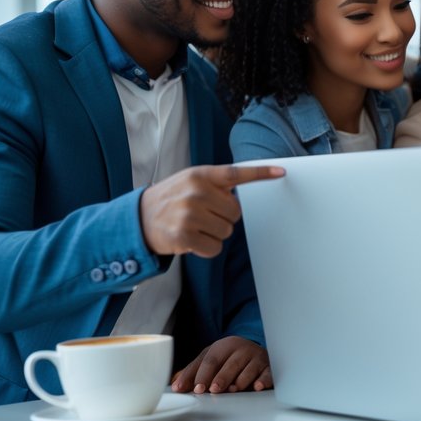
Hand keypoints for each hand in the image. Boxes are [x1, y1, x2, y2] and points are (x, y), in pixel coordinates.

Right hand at [139, 165, 284, 257]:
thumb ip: (217, 182)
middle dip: (224, 217)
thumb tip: (248, 184)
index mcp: (200, 175)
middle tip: (204, 215)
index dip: (261, 173)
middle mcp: (195, 192)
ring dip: (215, 233)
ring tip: (194, 226)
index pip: (236, 173)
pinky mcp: (183, 236)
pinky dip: (206, 248)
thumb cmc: (173, 199)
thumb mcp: (191, 180)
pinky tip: (191, 239)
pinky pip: (214, 248)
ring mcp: (188, 214)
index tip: (282, 172)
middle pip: (236, 212)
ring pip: (227, 231)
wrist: (138, 218)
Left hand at [170, 336, 271, 393]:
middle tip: (214, 390)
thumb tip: (177, 387)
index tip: (197, 389)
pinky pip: (267, 374)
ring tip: (233, 390)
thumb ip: (193, 372)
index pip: (211, 360)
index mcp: (224, 346)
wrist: (253, 350)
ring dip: (240, 381)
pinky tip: (257, 387)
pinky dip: (263, 381)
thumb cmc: (228, 358)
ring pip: (248, 370)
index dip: (203, 375)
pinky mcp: (269, 367)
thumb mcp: (210, 359)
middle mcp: (242, 349)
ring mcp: (257, 357)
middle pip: (230, 364)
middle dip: (221, 378)